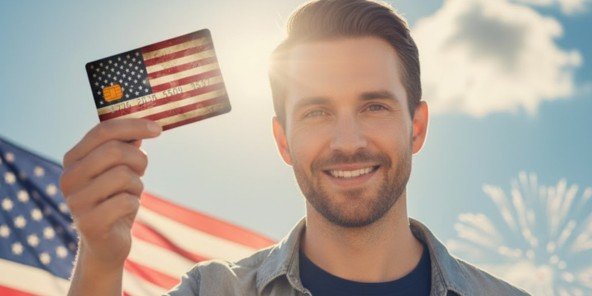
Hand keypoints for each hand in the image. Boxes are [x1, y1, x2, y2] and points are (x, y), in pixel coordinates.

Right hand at [61, 118, 160, 270]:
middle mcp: (68, 177)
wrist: (105, 244)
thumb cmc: (115, 199)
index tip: (158, 129)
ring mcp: (76, 201)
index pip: (102, 131)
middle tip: (142, 171)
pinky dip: (134, 204)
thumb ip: (126, 146)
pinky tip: (126, 211)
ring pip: (123, 175)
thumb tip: (144, 126)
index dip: (133, 126)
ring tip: (130, 194)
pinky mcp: (89, 223)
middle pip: (114, 151)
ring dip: (137, 185)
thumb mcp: (120, 169)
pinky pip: (126, 201)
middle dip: (138, 159)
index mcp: (73, 159)